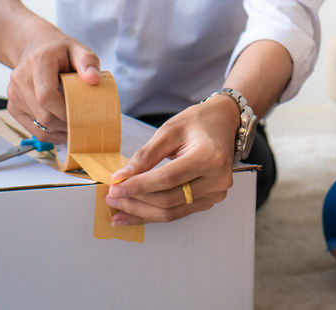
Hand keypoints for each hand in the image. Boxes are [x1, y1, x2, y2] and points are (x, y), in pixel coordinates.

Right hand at [5, 27, 100, 142]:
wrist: (36, 48)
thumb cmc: (58, 50)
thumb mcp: (77, 49)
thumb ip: (88, 61)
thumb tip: (94, 79)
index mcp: (37, 62)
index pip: (47, 95)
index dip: (65, 110)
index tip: (82, 113)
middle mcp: (21, 79)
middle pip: (43, 114)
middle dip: (66, 123)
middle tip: (85, 122)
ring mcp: (14, 94)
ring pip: (38, 125)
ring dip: (60, 130)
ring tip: (76, 124)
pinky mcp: (13, 106)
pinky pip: (32, 129)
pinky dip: (50, 133)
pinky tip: (63, 127)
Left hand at [104, 97, 240, 223]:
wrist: (223, 123)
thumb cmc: (198, 122)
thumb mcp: (170, 130)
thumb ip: (146, 155)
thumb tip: (123, 177)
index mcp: (210, 157)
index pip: (167, 179)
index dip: (138, 186)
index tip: (115, 188)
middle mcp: (217, 179)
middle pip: (168, 200)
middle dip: (136, 200)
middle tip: (112, 197)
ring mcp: (216, 193)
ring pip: (171, 212)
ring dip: (142, 212)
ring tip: (118, 209)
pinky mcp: (210, 200)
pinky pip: (178, 212)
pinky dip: (154, 213)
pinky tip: (135, 212)